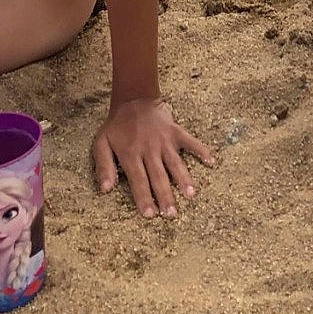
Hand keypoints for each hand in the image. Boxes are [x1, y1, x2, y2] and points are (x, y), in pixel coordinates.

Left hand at [92, 97, 213, 218]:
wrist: (133, 99)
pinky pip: (190, 141)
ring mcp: (164, 140)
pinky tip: (211, 161)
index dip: (144, 197)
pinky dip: (201, 150)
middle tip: (171, 214)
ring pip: (175, 163)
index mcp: (130, 153)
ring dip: (183, 179)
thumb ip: (103, 166)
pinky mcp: (176, 132)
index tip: (150, 214)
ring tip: (191, 195)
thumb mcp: (101, 143)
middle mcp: (149, 149)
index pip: (138, 180)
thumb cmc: (117, 126)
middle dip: (165, 196)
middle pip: (158, 176)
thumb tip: (105, 189)